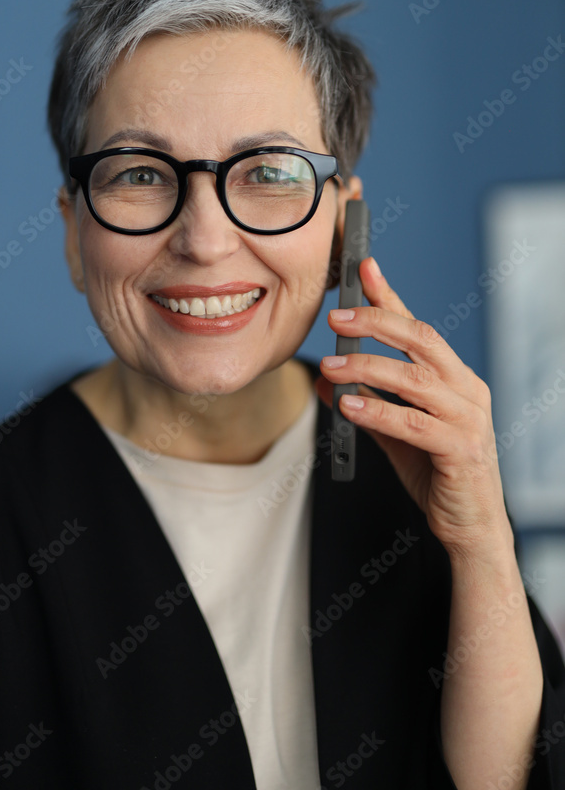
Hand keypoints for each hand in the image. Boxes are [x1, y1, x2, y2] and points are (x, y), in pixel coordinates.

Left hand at [316, 257, 513, 559]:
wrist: (471, 527)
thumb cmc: (438, 474)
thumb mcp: (394, 433)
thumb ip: (366, 403)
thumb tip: (325, 380)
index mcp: (455, 379)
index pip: (418, 328)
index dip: (390, 297)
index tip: (364, 268)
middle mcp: (467, 390)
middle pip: (422, 340)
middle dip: (376, 323)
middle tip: (335, 318)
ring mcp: (469, 419)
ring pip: (415, 379)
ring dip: (367, 368)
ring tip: (330, 366)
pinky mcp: (461, 450)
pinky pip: (414, 423)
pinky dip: (379, 411)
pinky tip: (349, 404)